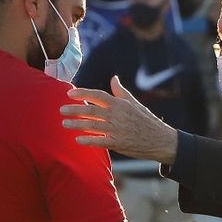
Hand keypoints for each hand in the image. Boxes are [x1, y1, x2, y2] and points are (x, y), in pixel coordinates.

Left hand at [61, 76, 181, 163]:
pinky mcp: (118, 143)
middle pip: (91, 110)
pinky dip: (89, 140)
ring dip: (77, 124)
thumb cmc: (146, 120)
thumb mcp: (134, 103)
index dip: (83, 94)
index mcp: (120, 104)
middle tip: (61, 110)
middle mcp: (117, 115)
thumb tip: (113, 78)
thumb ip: (120, 92)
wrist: (160, 139)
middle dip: (75, 110)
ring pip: (93, 125)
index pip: (98, 95)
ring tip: (65, 123)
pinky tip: (78, 140)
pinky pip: (100, 141)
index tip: (69, 93)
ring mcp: (117, 129)